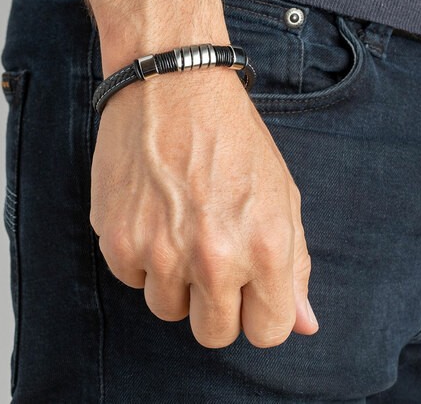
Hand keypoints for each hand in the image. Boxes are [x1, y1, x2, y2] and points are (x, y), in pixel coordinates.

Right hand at [85, 0, 318, 348]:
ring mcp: (159, 250)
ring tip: (177, 228)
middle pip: (213, 333)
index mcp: (264, 247)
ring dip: (174, 280)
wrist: (173, 87)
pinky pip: (131, 278)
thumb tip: (303, 325)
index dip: (259, 311)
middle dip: (216, 304)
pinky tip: (149, 214)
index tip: (250, 289)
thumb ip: (295, 266)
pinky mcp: (117, 238)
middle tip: (210, 258)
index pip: (267, 331)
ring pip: (166, 309)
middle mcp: (212, 257)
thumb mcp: (281, 194)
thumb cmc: (233, 137)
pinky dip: (140, 256)